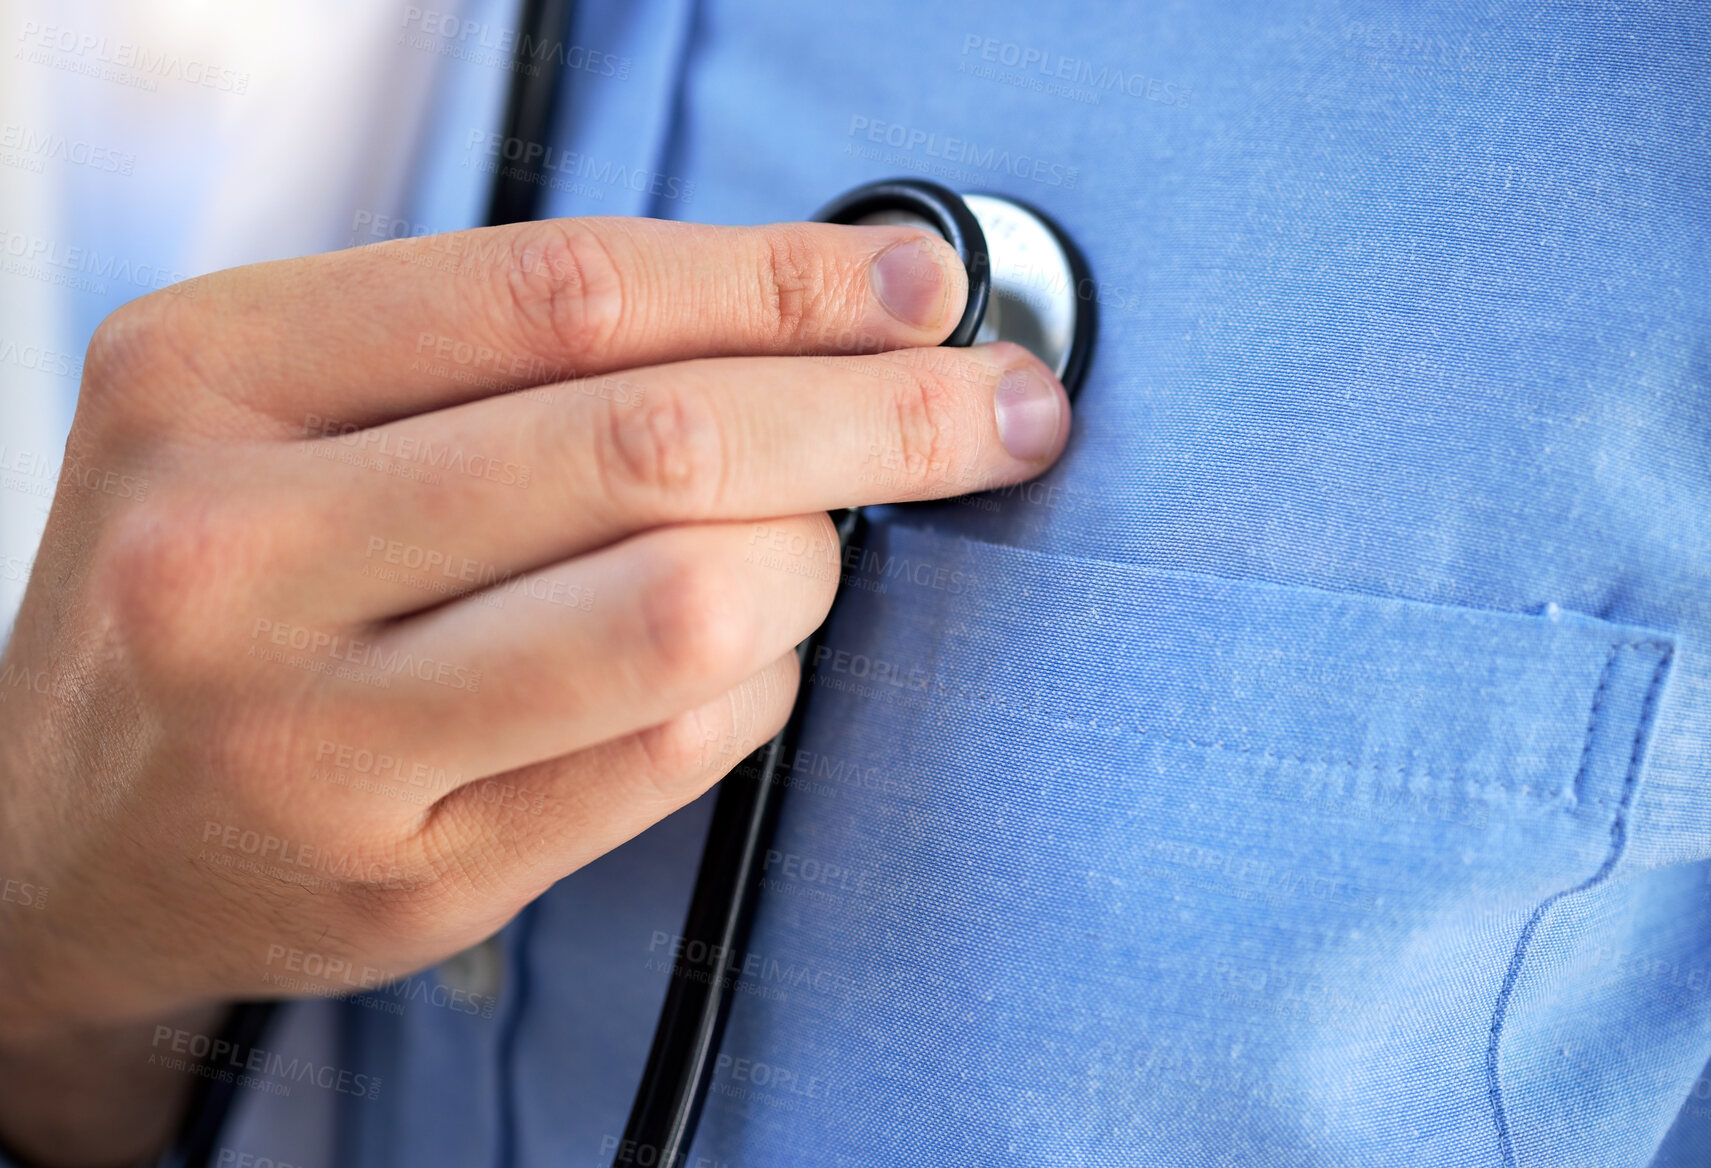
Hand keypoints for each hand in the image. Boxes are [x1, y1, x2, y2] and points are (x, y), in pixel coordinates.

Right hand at [0, 215, 1069, 1164]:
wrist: (63, 836)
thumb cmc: (216, 581)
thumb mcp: (282, 404)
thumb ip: (514, 349)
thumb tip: (825, 312)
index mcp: (211, 376)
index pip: (570, 290)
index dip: (787, 279)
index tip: (920, 288)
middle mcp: (236, 555)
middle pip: (654, 445)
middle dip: (878, 418)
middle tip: (994, 408)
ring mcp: (317, 739)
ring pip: (688, 606)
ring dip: (815, 560)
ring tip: (815, 543)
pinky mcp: (406, 877)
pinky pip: (677, 752)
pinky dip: (760, 685)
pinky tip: (745, 657)